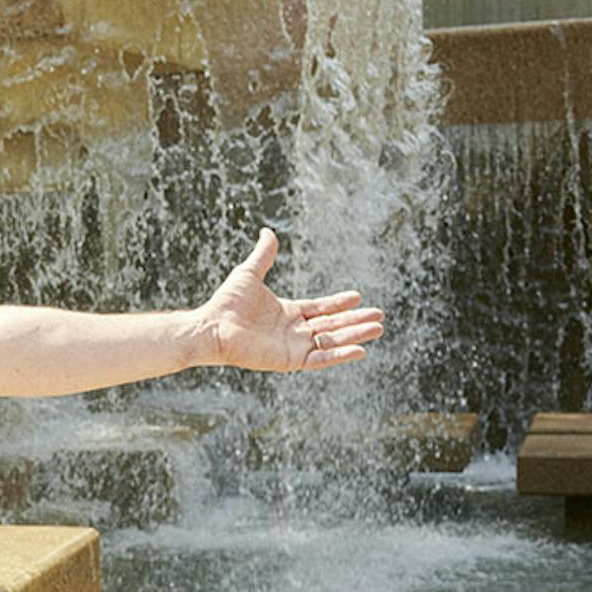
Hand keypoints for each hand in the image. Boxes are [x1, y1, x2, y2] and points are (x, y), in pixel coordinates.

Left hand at [196, 227, 383, 372]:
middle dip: (355, 320)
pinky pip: (320, 359)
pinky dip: (340, 355)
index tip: (357, 297)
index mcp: (287, 312)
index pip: (319, 309)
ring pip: (331, 341)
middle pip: (331, 325)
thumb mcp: (249, 273)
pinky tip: (360, 350)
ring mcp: (293, 346)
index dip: (338, 304)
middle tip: (379, 316)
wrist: (212, 326)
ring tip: (378, 328)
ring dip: (354, 335)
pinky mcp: (289, 360)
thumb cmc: (226, 302)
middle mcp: (293, 330)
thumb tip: (268, 231)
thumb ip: (263, 255)